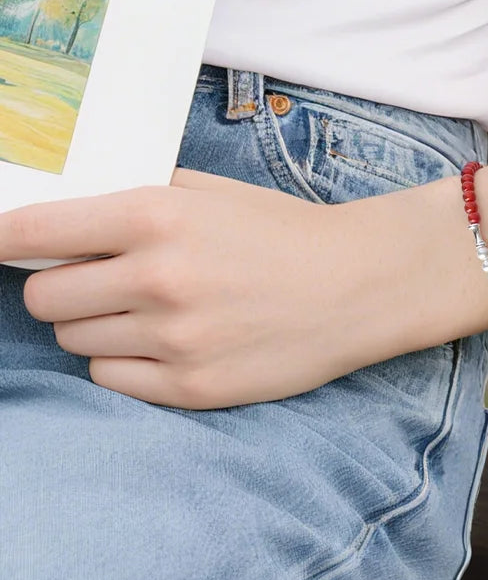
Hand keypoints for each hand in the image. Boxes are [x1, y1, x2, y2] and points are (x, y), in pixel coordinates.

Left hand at [5, 168, 406, 408]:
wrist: (360, 285)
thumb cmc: (284, 232)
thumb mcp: (210, 191)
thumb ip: (136, 197)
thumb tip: (64, 214)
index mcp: (156, 215)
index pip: (33, 232)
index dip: (0, 239)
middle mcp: (157, 278)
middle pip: (43, 297)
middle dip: (58, 287)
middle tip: (95, 281)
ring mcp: (173, 339)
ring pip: (74, 340)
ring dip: (94, 325)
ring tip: (145, 311)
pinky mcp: (191, 387)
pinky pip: (110, 379)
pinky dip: (123, 362)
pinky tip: (164, 343)